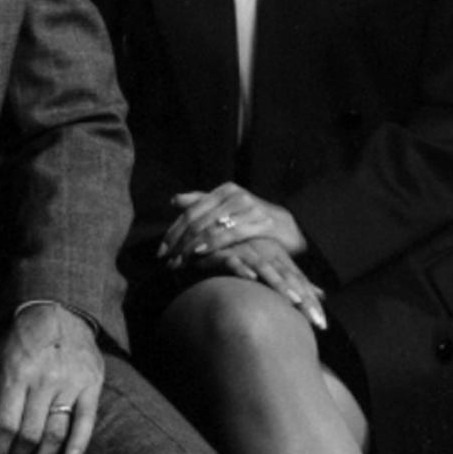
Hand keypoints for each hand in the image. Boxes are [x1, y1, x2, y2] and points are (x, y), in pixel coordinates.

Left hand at [0, 303, 103, 453]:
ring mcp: (69, 381)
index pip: (4, 425)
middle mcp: (43, 379)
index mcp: (16, 373)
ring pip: (56, 432)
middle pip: (29, 435)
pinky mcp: (91, 382)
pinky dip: (79, 442)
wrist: (58, 307)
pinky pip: (87, 418)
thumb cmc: (22, 338)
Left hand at [158, 183, 306, 268]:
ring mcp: (247, 206)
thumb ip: (202, 203)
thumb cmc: (255, 221)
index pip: (190, 211)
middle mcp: (233, 195)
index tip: (161, 251)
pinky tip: (199, 252)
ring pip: (209, 226)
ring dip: (190, 246)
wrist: (291, 228)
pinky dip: (212, 242)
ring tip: (179, 262)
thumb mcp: (228, 210)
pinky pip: (230, 233)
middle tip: (167, 261)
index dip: (173, 231)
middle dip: (178, 242)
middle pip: (196, 219)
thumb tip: (174, 200)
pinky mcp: (260, 221)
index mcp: (223, 191)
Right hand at [187, 235, 327, 329]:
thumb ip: (292, 281)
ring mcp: (243, 250)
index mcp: (275, 256)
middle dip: (302, 297)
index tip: (322, 324)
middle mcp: (262, 252)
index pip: (297, 280)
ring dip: (278, 282)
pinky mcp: (221, 252)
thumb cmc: (238, 259)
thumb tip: (322, 295)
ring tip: (293, 300)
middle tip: (315, 319)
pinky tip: (251, 278)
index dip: (311, 301)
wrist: (204, 244)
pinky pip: (232, 259)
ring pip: (264, 266)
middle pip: (286, 275)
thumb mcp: (267, 268)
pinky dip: (241, 267)